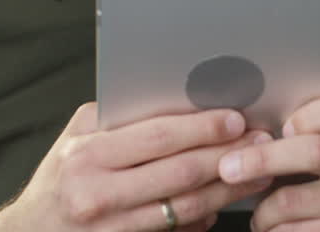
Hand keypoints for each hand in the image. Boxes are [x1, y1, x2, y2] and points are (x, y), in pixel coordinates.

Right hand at [0, 102, 274, 231]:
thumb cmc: (59, 176)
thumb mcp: (76, 137)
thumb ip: (119, 119)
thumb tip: (176, 101)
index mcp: (88, 156)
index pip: (157, 138)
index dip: (201, 129)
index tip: (235, 120)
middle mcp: (99, 194)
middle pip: (180, 173)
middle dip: (226, 156)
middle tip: (260, 142)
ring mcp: (114, 228)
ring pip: (187, 206)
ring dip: (228, 188)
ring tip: (256, 171)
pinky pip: (178, 231)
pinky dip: (206, 215)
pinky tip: (227, 200)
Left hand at [216, 92, 319, 231]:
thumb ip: (312, 129)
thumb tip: (250, 126)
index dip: (312, 115)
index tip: (284, 127)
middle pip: (315, 152)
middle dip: (263, 159)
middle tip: (229, 167)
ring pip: (292, 200)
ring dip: (262, 207)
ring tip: (258, 209)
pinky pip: (293, 230)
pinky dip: (273, 229)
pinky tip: (273, 226)